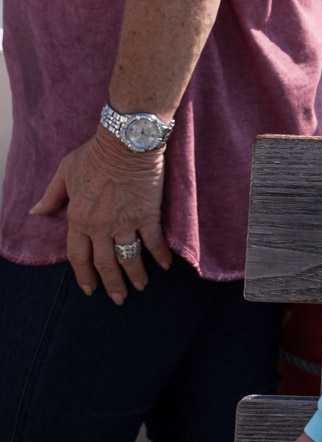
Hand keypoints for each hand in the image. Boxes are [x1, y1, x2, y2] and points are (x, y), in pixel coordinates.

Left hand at [30, 127, 174, 302]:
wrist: (126, 142)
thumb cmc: (95, 154)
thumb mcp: (65, 172)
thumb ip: (51, 195)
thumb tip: (35, 211)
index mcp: (78, 218)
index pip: (78, 256)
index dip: (84, 275)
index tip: (89, 289)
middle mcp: (100, 226)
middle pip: (105, 264)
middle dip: (111, 284)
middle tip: (118, 298)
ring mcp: (125, 222)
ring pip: (128, 258)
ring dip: (135, 276)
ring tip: (141, 287)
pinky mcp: (148, 215)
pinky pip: (153, 241)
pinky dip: (160, 255)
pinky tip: (165, 265)